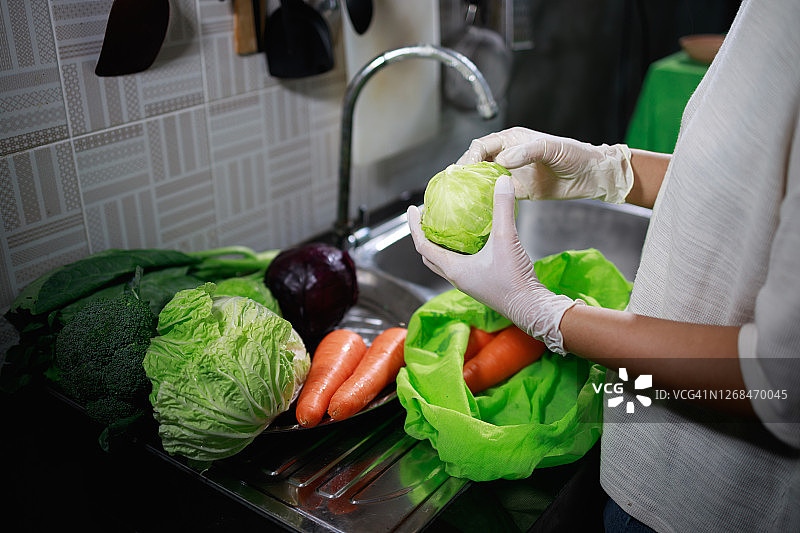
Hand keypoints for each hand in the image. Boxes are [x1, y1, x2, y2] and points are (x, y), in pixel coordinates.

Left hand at [407, 175, 580, 354]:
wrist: (531, 307)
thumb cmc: (514, 280)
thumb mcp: (506, 239)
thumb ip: (502, 209)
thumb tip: (501, 181)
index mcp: (454, 269)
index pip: (422, 245)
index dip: (414, 226)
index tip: (412, 209)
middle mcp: (456, 277)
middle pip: (429, 256)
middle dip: (423, 236)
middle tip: (425, 218)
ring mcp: (468, 282)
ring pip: (443, 262)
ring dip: (439, 245)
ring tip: (444, 226)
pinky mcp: (480, 283)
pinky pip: (460, 264)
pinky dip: (457, 251)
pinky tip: (472, 239)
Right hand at [457, 127, 633, 203]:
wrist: (591, 176)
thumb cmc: (575, 155)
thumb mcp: (551, 148)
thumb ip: (527, 152)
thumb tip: (503, 159)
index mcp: (513, 140)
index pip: (483, 145)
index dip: (471, 156)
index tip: (465, 170)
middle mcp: (508, 155)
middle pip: (478, 161)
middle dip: (464, 172)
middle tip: (454, 185)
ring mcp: (512, 174)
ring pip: (484, 179)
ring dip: (472, 187)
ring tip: (459, 198)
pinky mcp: (519, 191)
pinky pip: (497, 195)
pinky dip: (486, 201)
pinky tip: (478, 208)